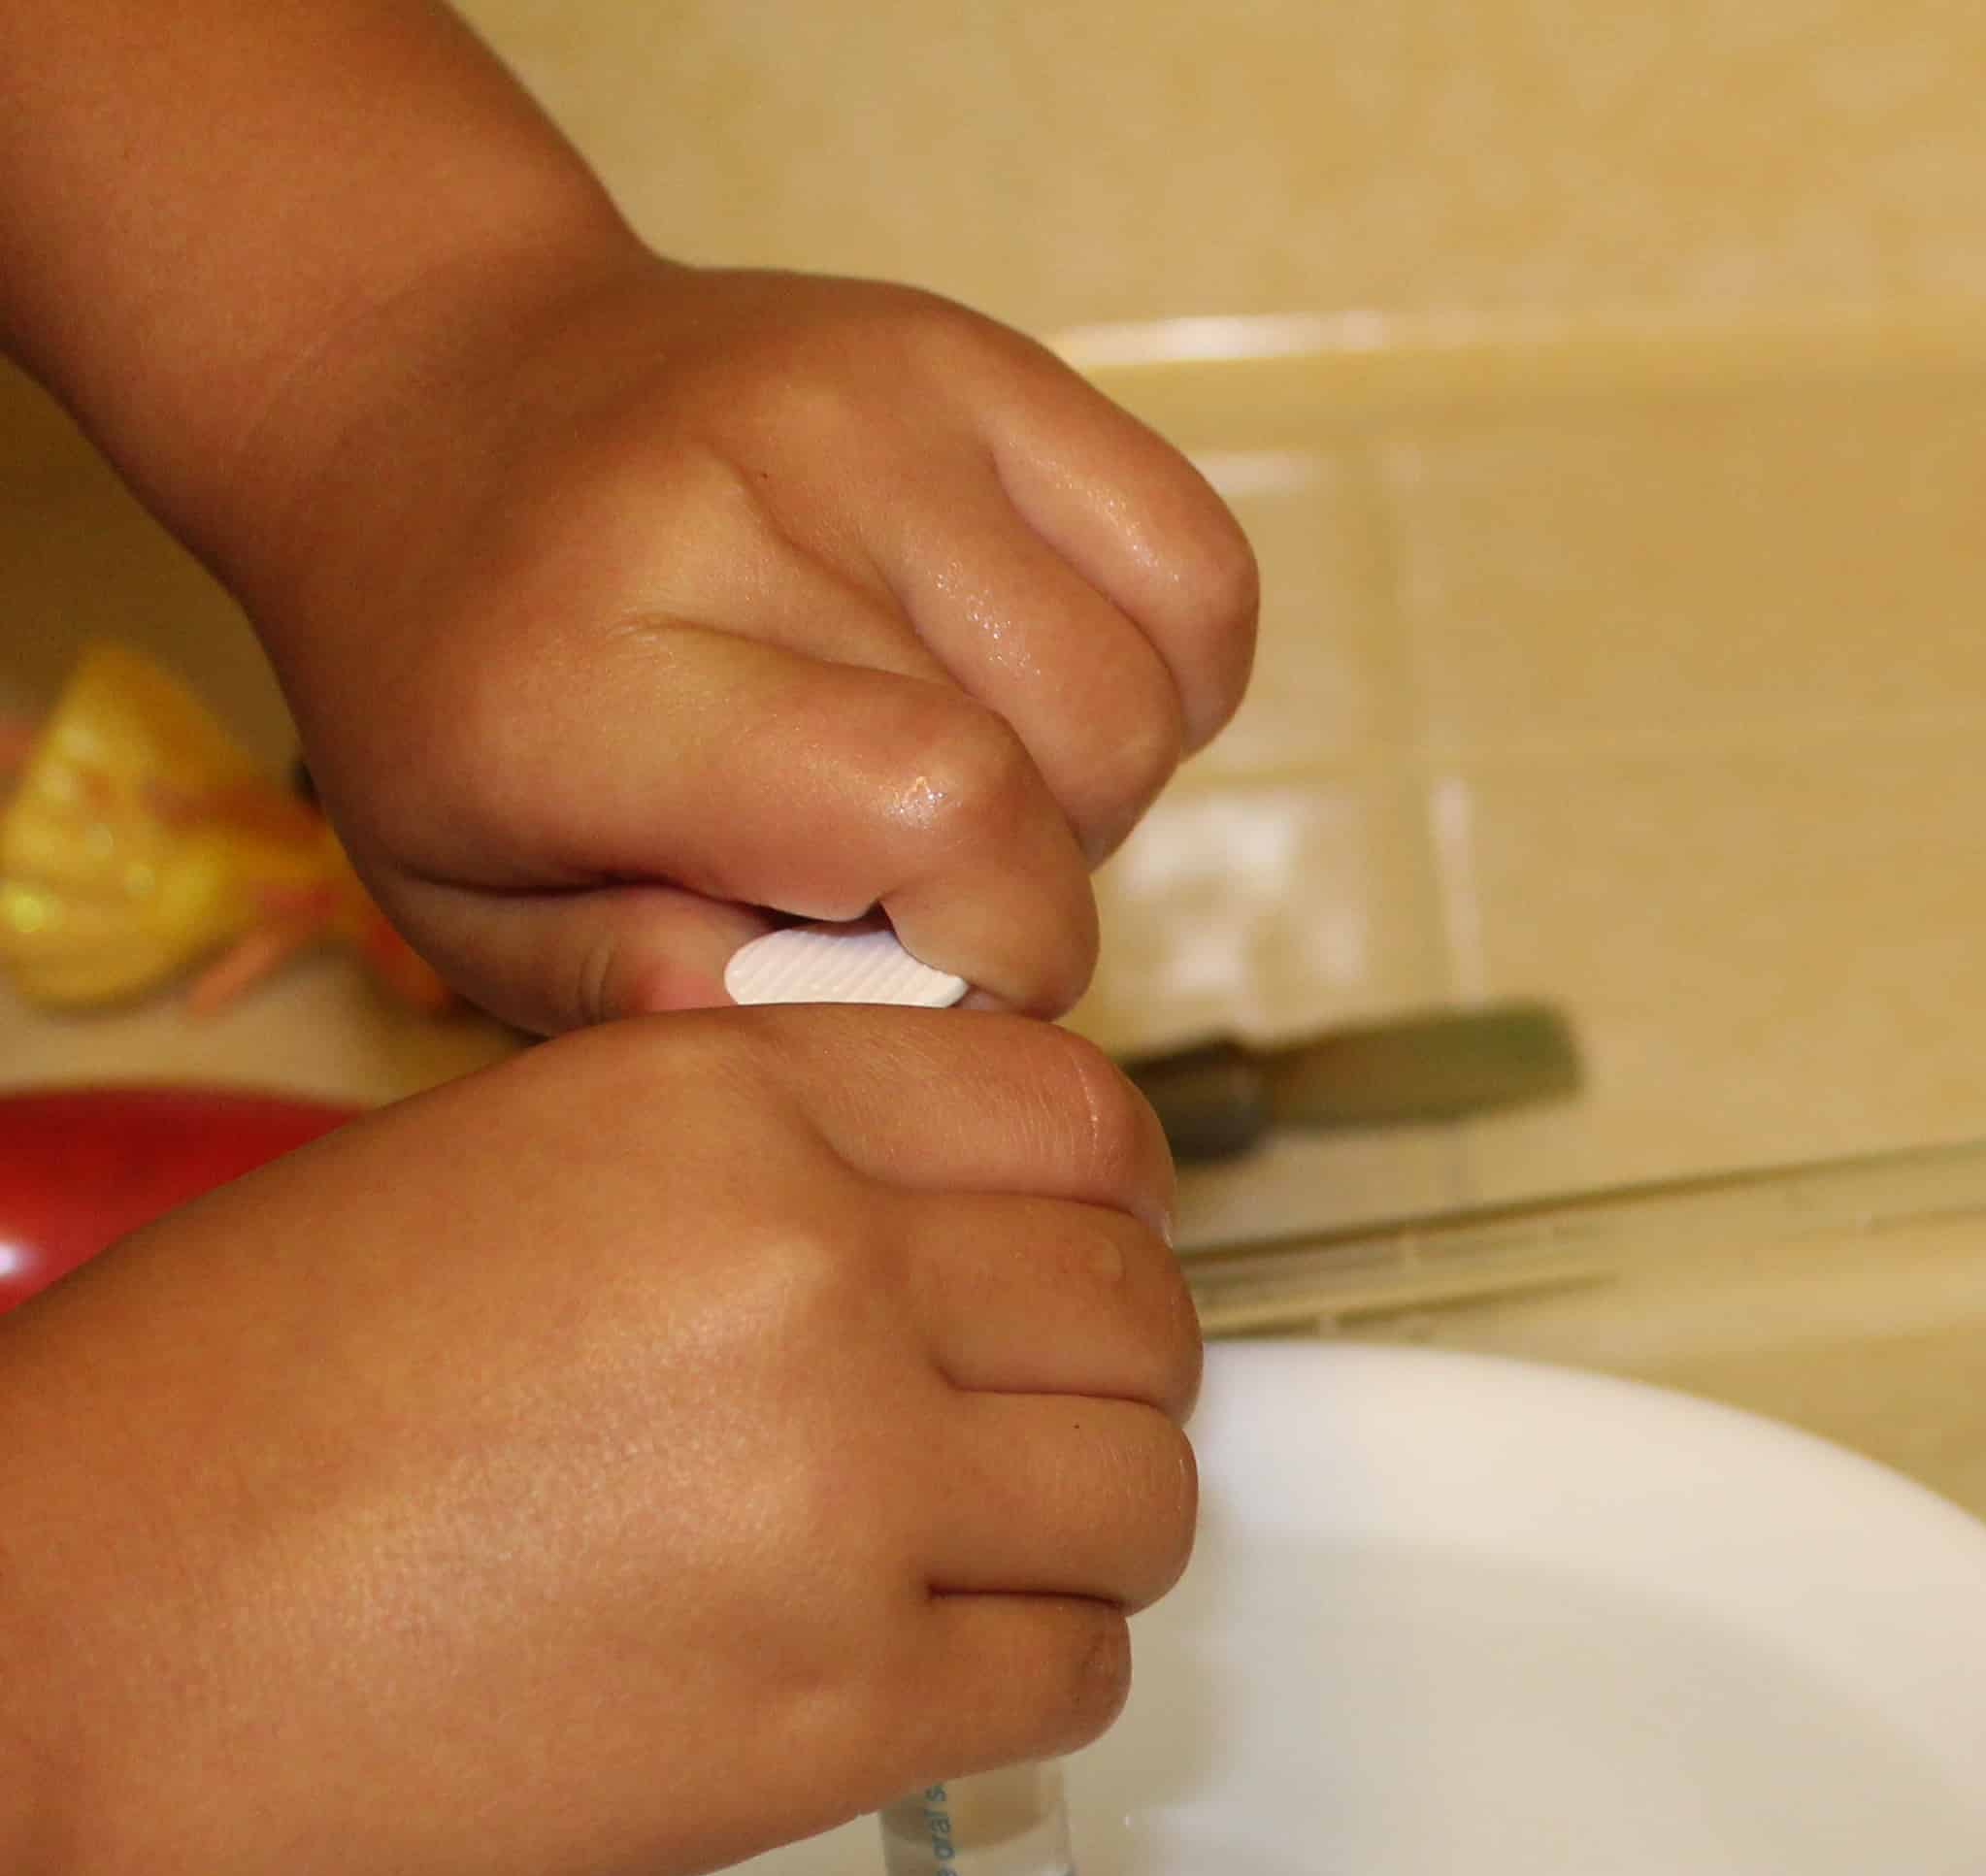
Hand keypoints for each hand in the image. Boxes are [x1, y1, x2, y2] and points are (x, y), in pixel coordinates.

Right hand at [0, 1011, 1193, 1875]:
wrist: (66, 1649)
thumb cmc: (220, 1426)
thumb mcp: (492, 1173)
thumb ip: (739, 1172)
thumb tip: (942, 1224)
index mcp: (719, 1111)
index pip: (1071, 1118)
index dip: (1098, 1204)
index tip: (1067, 1263)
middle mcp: (813, 1279)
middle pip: (1132, 1312)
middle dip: (1098, 1377)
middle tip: (1015, 1433)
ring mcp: (845, 1501)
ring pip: (1138, 1498)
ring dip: (1082, 1534)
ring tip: (965, 1561)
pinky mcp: (841, 1710)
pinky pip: (1073, 1673)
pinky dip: (1031, 1672)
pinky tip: (922, 1666)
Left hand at [207, 252, 1254, 1033]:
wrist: (419, 388)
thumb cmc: (458, 690)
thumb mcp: (464, 899)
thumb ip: (646, 997)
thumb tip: (844, 1041)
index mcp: (589, 671)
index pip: (943, 810)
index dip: (1000, 942)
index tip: (928, 968)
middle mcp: (734, 501)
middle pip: (1067, 763)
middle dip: (1035, 879)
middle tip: (910, 872)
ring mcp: (867, 403)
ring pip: (1145, 688)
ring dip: (1096, 786)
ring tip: (968, 773)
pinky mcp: (969, 353)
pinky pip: (1195, 567)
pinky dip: (1168, 670)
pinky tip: (1040, 690)